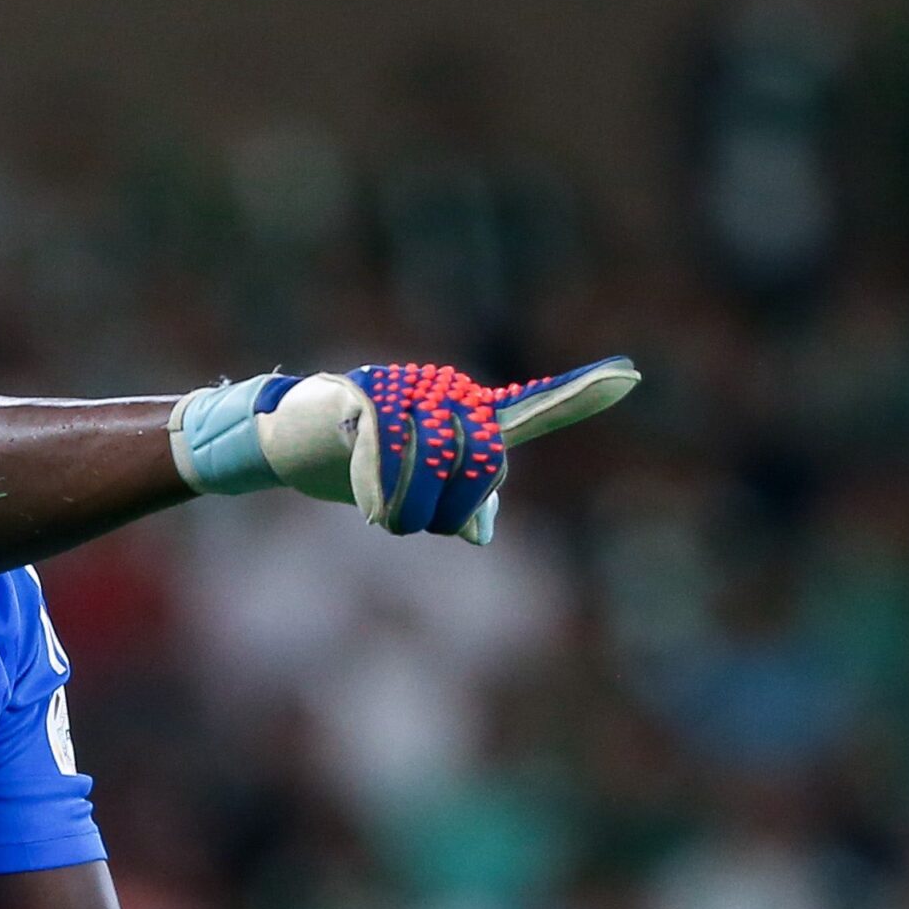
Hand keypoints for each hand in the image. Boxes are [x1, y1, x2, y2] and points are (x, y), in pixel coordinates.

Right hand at [167, 354, 639, 541]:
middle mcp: (444, 394)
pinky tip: (359, 492)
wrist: (278, 440)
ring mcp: (407, 391)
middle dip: (442, 512)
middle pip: (478, 470)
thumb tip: (481, 532)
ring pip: (435, 473)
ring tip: (375, 505)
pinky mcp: (366, 397)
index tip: (631, 375)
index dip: (578, 396)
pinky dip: (373, 492)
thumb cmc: (348, 466)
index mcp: (463, 416)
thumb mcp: (409, 496)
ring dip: (402, 511)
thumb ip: (456, 508)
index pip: (529, 412)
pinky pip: (389, 465)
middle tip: (402, 516)